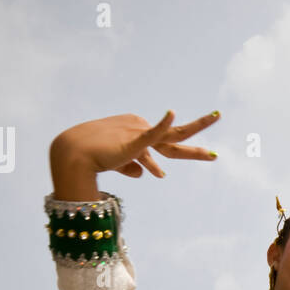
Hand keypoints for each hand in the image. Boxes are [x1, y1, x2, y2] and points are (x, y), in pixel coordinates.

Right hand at [50, 110, 219, 179]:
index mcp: (137, 131)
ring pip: (174, 137)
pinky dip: (162, 125)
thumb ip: (131, 166)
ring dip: (196, 131)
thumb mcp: (115, 163)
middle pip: (176, 139)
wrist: (72, 153)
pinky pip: (151, 133)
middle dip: (197, 139)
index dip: (153, 165)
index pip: (158, 148)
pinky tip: (171, 114)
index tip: (157, 174)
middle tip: (217, 138)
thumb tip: (147, 175)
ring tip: (216, 118)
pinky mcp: (133, 140)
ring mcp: (139, 133)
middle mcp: (141, 129)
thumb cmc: (90, 157)